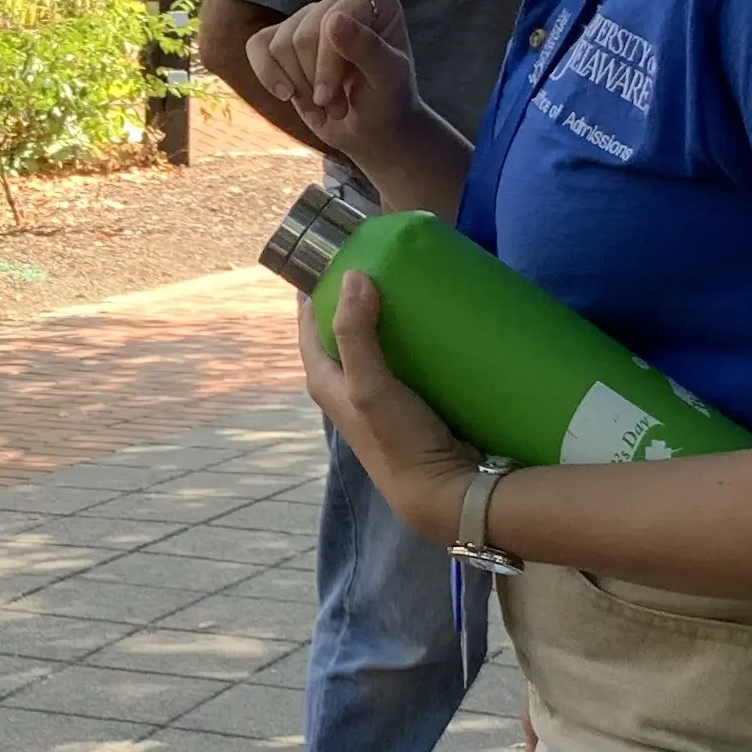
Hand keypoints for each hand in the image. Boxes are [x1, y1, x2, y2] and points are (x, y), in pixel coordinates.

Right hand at [247, 0, 429, 163]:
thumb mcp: (388, 79)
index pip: (332, 20)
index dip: (326, 64)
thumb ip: (367, 49)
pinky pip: (257, 46)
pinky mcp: (284, 35)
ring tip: (323, 109)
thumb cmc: (388, 100)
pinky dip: (269, 77)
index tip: (332, 100)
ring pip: (279, 45)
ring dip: (298, 88)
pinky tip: (287, 96)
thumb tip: (333, 19)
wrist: (371, 126)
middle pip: (301, 35)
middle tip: (336, 109)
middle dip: (313, 81)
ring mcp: (310, 15)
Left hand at [301, 271, 478, 543]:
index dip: (316, 293)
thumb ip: (357, 335)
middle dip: (357, 301)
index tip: (337, 258)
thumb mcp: (371, 385)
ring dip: (388, 320)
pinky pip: (405, 363)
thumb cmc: (399, 441)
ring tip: (411, 287)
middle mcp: (346, 390)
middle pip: (344, 333)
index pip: (309, 326)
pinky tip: (434, 328)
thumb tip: (353, 277)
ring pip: (376, 347)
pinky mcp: (409, 405)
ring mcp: (377, 399)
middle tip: (383, 265)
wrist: (442, 492)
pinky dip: (413, 342)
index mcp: (325, 383)